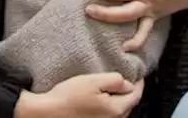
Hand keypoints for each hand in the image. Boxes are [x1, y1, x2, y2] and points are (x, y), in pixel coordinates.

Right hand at [15, 72, 143, 117]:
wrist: (48, 112)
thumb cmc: (69, 96)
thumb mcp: (94, 81)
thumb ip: (115, 80)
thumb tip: (128, 83)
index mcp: (116, 109)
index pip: (136, 95)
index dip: (139, 82)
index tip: (138, 73)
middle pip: (128, 104)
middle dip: (129, 91)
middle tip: (126, 77)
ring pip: (119, 110)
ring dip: (119, 98)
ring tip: (113, 86)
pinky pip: (108, 114)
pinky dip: (109, 105)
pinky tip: (101, 98)